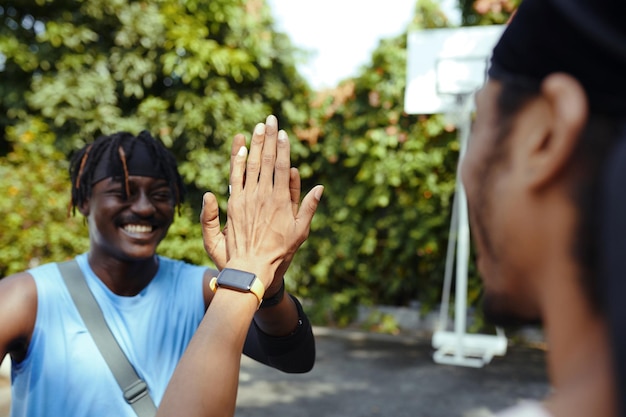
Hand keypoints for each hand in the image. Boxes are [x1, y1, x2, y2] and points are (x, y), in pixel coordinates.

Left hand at [201, 115, 322, 288]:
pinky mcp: (233, 204)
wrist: (251, 267)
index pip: (283, 167)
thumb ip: (308, 207)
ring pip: (251, 165)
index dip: (283, 148)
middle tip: (270, 119)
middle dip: (269, 138)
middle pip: (266, 160)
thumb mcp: (301, 231)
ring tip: (257, 127)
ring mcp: (246, 199)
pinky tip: (239, 147)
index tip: (283, 132)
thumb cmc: (279, 252)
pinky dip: (237, 162)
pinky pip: (235, 178)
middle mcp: (263, 195)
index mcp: (281, 200)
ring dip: (254, 144)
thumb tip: (319, 187)